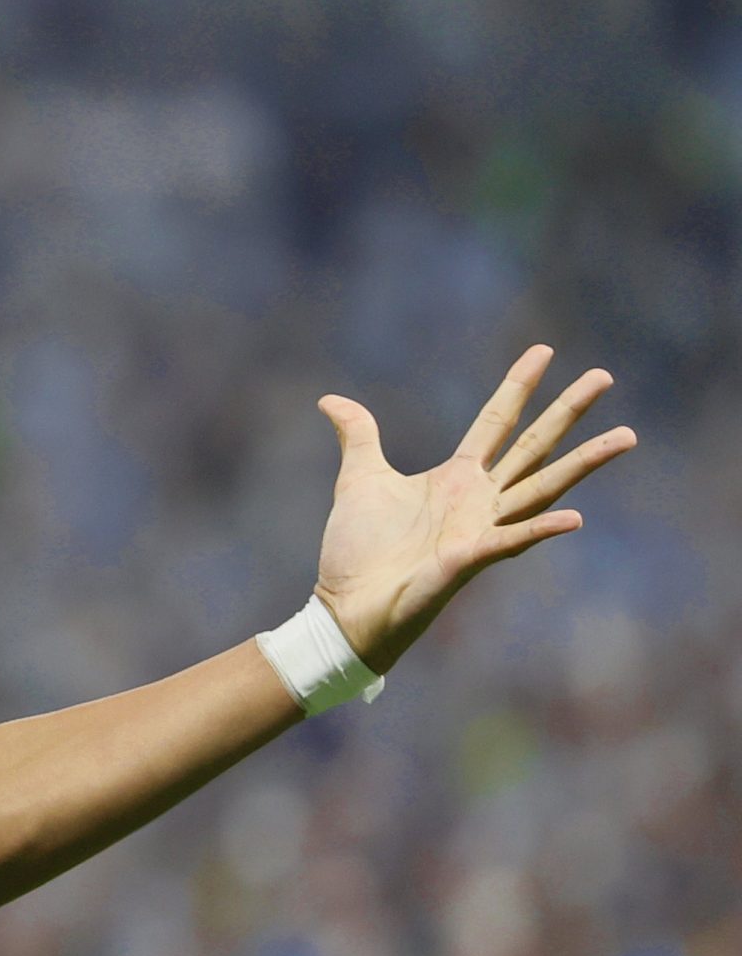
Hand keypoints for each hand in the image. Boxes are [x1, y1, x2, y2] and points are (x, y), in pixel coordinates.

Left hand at [311, 346, 635, 674]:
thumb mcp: (358, 478)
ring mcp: (480, 529)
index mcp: (456, 477)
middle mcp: (478, 499)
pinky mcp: (469, 559)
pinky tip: (576, 518)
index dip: (518, 386)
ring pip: (542, 489)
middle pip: (533, 445)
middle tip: (605, 375)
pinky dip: (542, 530)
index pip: (497, 421)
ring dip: (584, 463)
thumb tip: (330, 399)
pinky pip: (512, 541)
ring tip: (626, 436)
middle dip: (568, 411)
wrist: (346, 606)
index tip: (544, 350)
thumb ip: (357, 435)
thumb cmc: (358, 549)